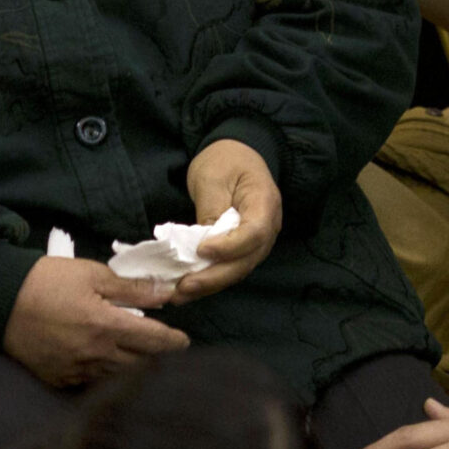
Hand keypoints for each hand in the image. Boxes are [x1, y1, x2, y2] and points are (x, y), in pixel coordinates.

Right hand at [3, 258, 189, 386]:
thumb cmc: (45, 281)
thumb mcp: (91, 274)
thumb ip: (131, 287)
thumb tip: (166, 293)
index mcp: (106, 325)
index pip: (154, 340)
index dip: (174, 342)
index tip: (183, 341)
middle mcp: (95, 354)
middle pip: (140, 364)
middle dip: (157, 358)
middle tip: (165, 349)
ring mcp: (75, 370)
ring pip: (117, 377)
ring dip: (133, 369)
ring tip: (140, 358)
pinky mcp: (58, 379)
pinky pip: (91, 383)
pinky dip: (104, 375)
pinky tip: (106, 364)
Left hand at [173, 138, 282, 301]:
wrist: (238, 154)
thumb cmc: (225, 160)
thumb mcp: (212, 177)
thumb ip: (211, 210)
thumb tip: (201, 246)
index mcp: (265, 203)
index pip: (254, 233)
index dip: (229, 247)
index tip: (202, 250)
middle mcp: (269, 227)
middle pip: (246, 260)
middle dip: (214, 278)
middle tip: (183, 287)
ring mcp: (258, 241)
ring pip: (238, 270)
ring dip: (209, 285)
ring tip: (179, 294)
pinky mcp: (244, 247)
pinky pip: (230, 267)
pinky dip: (209, 279)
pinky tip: (187, 287)